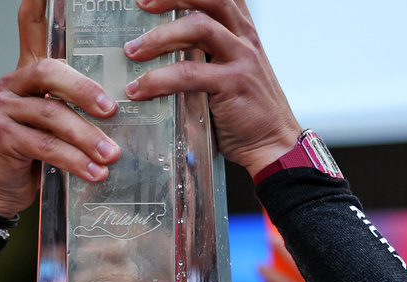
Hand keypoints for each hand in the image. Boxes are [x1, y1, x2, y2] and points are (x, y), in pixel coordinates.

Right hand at [0, 0, 120, 219]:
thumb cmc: (30, 159)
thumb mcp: (54, 127)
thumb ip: (73, 109)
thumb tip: (120, 109)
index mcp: (28, 74)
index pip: (31, 28)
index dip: (39, 3)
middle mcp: (12, 83)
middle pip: (51, 71)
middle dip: (86, 90)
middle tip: (112, 110)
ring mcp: (4, 109)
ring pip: (52, 114)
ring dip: (87, 137)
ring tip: (112, 155)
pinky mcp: (2, 136)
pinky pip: (46, 146)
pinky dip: (74, 161)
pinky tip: (93, 173)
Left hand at [121, 0, 302, 175]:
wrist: (273, 143)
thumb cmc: (247, 111)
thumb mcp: (231, 72)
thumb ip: (206, 56)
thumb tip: (163, 53)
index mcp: (242, 31)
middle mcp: (244, 38)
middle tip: (141, 4)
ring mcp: (241, 59)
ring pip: (198, 28)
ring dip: (159, 38)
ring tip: (133, 51)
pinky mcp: (233, 84)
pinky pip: (189, 74)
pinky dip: (159, 80)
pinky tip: (140, 89)